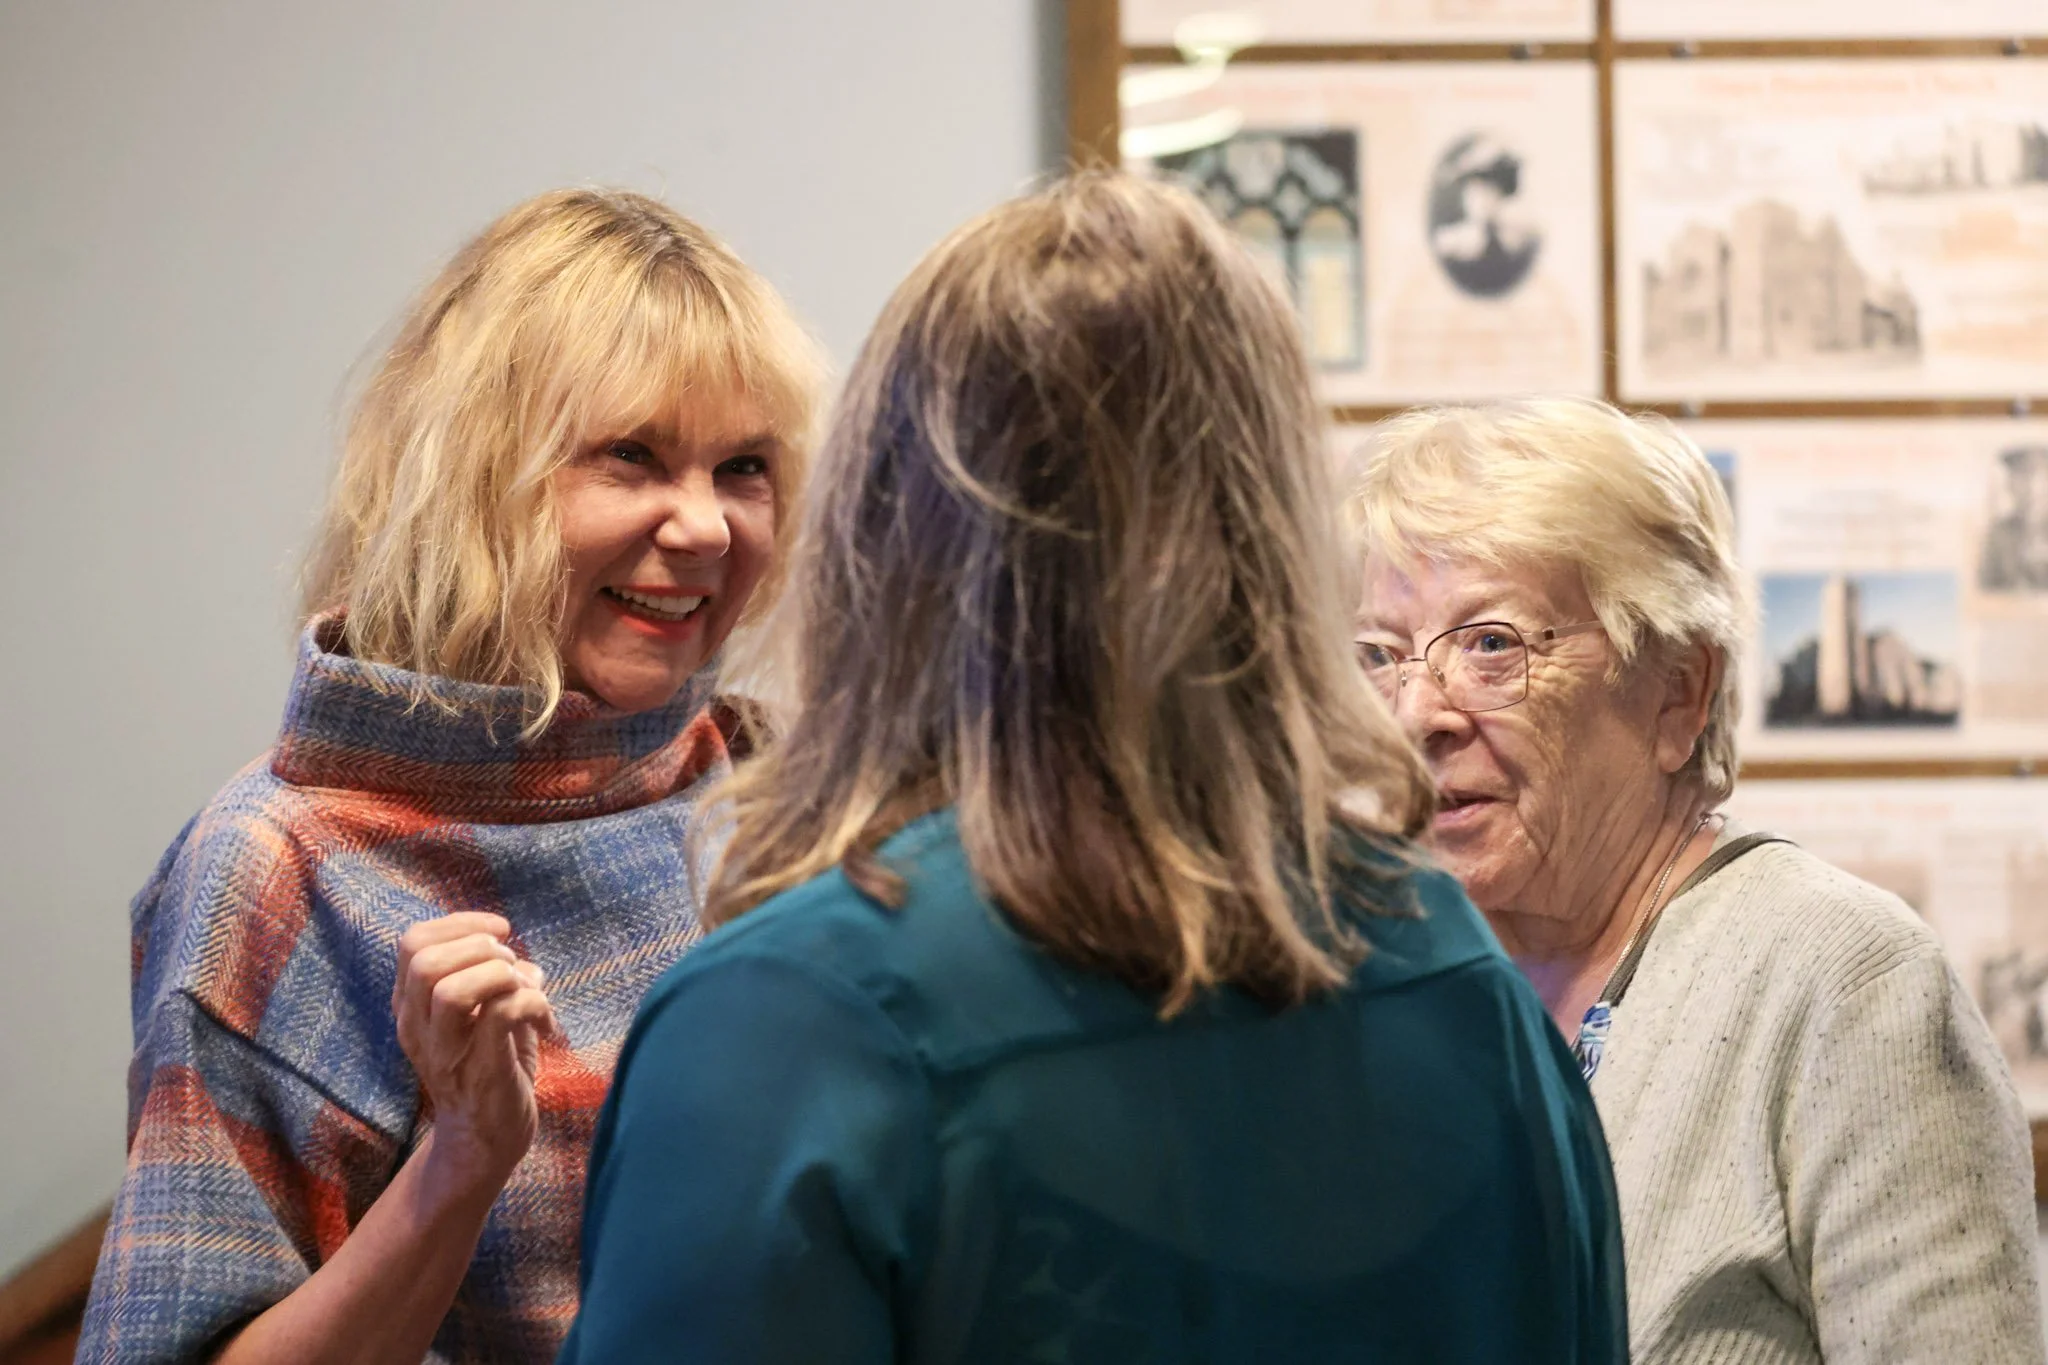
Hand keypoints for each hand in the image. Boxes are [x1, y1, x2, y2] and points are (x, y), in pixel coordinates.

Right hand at [391, 912, 557, 1201]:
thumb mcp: (481, 1017)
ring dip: (500, 974)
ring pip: (452, 989)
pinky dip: (534, 1003)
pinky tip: (547, 1023)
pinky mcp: (481, 1072)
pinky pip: (502, 1014)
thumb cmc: (490, 1069)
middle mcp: (418, 1028)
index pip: (412, 942)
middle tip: (510, 966)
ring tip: (524, 990)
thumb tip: (524, 958)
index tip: (500, 932)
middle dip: (479, 946)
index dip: (461, 923)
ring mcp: (446, 1053)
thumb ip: (493, 981)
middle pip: (425, 961)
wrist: (485, 1142)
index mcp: (412, 1007)